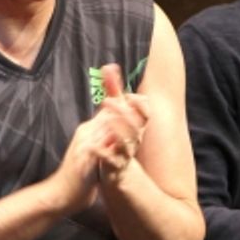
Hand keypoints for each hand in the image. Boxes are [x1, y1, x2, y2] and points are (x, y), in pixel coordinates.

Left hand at [93, 64, 150, 183]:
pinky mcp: (115, 166)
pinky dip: (103, 153)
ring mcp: (125, 153)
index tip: (129, 95)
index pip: (145, 113)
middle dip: (123, 112)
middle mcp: (134, 139)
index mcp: (136, 125)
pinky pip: (111, 160)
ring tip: (107, 120)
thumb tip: (109, 66)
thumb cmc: (117, 137)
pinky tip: (93, 147)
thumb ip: (113, 91)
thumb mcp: (116, 113)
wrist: (117, 173)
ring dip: (117, 130)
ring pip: (127, 143)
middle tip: (107, 101)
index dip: (140, 105)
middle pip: (135, 125)